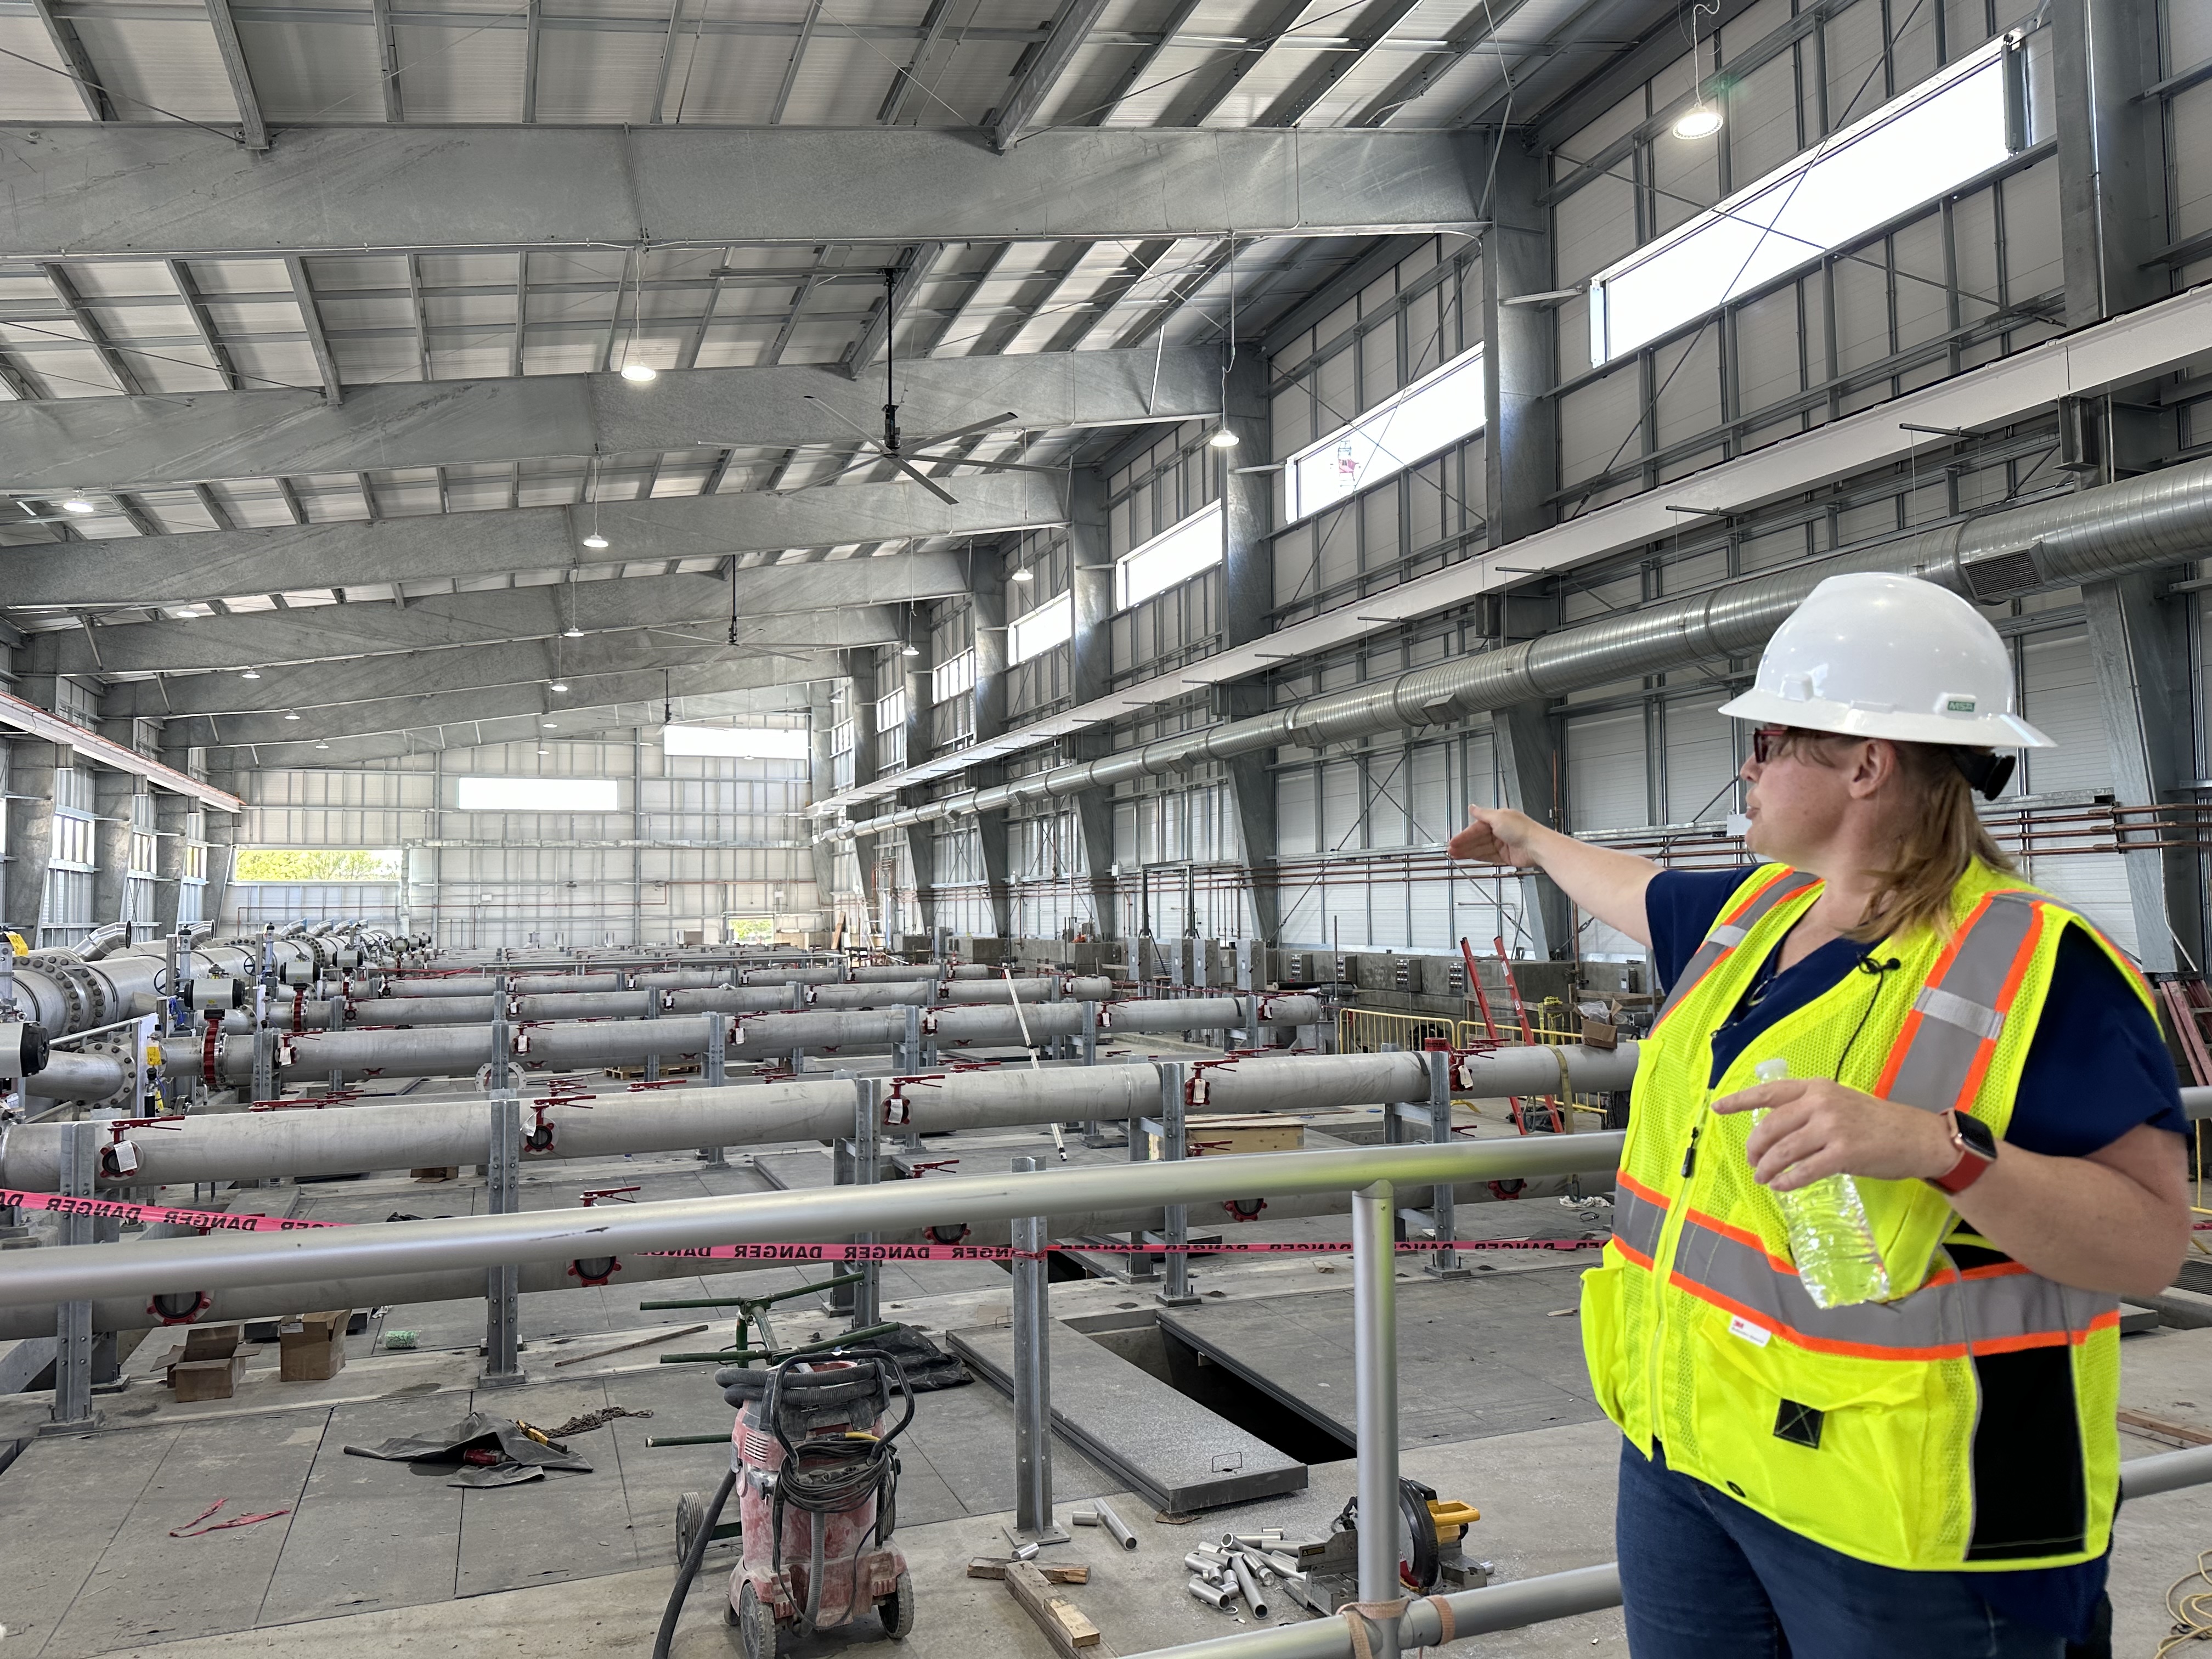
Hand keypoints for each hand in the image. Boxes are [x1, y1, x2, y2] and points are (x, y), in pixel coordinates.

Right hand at [1449, 805, 1540, 867]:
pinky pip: (1487, 856)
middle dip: (1463, 844)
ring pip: (1480, 848)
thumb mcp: (1498, 817)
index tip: (1454, 840)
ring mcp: (1502, 844)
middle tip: (1451, 849)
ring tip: (1455, 855)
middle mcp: (1500, 831)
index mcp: (1498, 819)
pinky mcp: (1505, 856)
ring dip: (1467, 851)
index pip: (1476, 828)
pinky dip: (1477, 857)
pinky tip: (1468, 857)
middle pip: (1477, 839)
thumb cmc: (1523, 829)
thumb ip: (1482, 813)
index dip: (1464, 834)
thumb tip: (1472, 807)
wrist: (1537, 846)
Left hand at [1711, 1078, 1958, 1191]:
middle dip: (1755, 1148)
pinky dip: (1788, 1181)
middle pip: (1770, 1127)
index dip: (1740, 1101)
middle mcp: (1821, 1103)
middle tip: (1753, 1162)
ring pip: (1783, 1151)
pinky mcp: (1843, 1153)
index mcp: (1816, 1088)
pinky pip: (1803, 1170)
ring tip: (1764, 1177)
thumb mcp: (1839, 1102)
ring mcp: (1832, 1127)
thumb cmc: (1875, 1122)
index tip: (1717, 1108)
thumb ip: (1808, 1110)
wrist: (1915, 1137)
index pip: (1769, 1092)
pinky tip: (1782, 1186)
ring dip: (1767, 1168)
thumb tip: (1773, 1129)